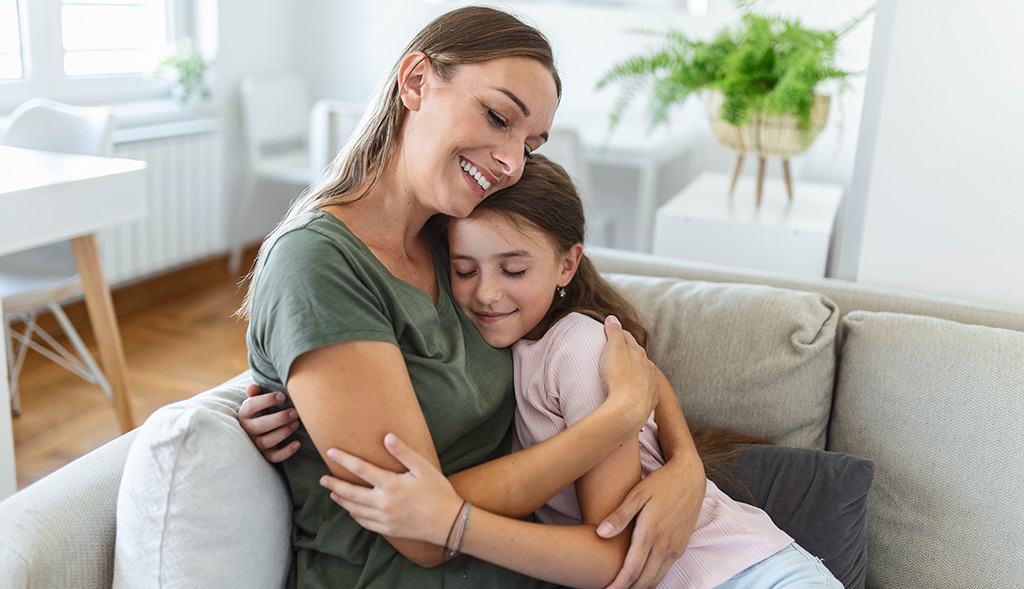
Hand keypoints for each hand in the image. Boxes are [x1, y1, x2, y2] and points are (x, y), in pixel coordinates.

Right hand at [238, 383, 300, 462]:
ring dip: (283, 432)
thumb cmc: (263, 409)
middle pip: (259, 426)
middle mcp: (248, 429)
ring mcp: (255, 443)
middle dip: (279, 419)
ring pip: (266, 442)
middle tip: (294, 412)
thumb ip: (256, 392)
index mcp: (245, 413)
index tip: (283, 396)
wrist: (263, 427)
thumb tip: (253, 388)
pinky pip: (273, 457)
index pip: (251, 406)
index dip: (266, 400)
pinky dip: (286, 452)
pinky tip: (298, 443)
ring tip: (296, 423)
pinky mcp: (265, 454)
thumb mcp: (258, 399)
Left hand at [320, 433, 463, 545]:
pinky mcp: (388, 530)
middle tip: (322, 480)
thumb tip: (386, 436)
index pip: (361, 469)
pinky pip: (365, 523)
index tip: (331, 452)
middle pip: (350, 493)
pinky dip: (355, 515)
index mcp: (390, 484)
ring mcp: (384, 518)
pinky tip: (352, 511)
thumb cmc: (438, 492)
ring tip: (332, 494)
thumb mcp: (423, 468)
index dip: (344, 459)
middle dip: (334, 485)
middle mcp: (383, 502)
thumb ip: (403, 452)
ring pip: (355, 509)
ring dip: (341, 501)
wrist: (448, 523)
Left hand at [597, 458, 704, 588]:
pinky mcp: (681, 547)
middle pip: (643, 581)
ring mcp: (675, 548)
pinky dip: (651, 579)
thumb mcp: (637, 494)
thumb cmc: (661, 483)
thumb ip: (620, 515)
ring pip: (656, 579)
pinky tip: (640, 577)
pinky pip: (665, 571)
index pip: (631, 570)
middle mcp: (665, 546)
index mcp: (651, 533)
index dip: (617, 584)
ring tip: (623, 586)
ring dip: (639, 587)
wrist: (690, 477)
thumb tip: (600, 534)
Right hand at [600, 315, 658, 426]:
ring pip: (645, 373)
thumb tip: (613, 318)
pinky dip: (640, 389)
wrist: (629, 410)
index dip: (618, 333)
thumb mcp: (614, 349)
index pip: (628, 338)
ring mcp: (650, 385)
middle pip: (638, 356)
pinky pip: (645, 392)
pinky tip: (636, 392)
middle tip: (620, 350)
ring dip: (638, 371)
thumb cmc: (620, 377)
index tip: (612, 330)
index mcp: (639, 353)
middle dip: (630, 351)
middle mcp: (648, 367)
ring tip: (629, 371)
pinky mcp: (649, 402)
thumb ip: (614, 332)